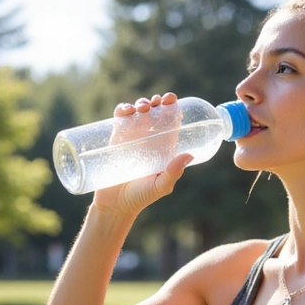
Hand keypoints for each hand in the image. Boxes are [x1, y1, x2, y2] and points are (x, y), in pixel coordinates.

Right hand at [92, 92, 193, 215]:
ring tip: (143, 107)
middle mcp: (149, 140)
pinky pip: (119, 119)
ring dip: (141, 103)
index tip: (171, 100)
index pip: (171, 122)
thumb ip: (173, 173)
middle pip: (155, 113)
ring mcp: (132, 138)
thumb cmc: (141, 197)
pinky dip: (122, 109)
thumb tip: (189, 155)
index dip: (172, 107)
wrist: (115, 205)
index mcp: (164, 147)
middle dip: (157, 101)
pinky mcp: (115, 139)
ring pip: (138, 112)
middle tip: (157, 102)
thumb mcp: (161, 186)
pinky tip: (126, 110)